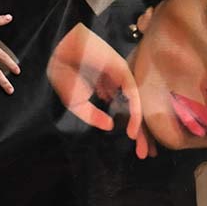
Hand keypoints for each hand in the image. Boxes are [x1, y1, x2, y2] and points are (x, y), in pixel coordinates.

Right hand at [46, 23, 148, 159]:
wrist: (61, 51)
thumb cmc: (65, 74)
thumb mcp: (76, 104)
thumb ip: (93, 116)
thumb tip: (111, 126)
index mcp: (107, 90)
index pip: (124, 113)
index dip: (130, 130)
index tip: (136, 149)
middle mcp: (118, 86)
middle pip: (134, 113)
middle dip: (142, 135)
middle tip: (145, 154)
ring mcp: (123, 80)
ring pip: (137, 108)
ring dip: (142, 130)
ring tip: (143, 150)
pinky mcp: (124, 73)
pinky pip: (133, 97)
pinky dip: (135, 115)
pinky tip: (133, 132)